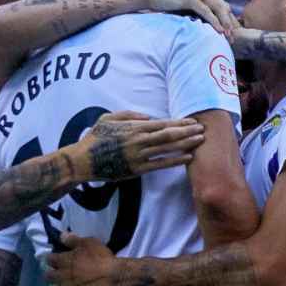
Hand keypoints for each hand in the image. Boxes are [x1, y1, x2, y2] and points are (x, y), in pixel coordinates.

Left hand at [45, 233, 116, 285]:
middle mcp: (59, 276)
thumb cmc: (100, 258)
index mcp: (63, 260)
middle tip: (59, 276)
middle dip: (52, 276)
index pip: (49, 259)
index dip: (53, 260)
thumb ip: (73, 240)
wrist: (111, 277)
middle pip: (47, 276)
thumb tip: (61, 235)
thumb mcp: (88, 243)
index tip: (57, 261)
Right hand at [74, 111, 205, 182]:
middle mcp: (138, 141)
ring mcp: (138, 156)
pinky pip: (160, 165)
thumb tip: (147, 117)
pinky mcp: (137, 170)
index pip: (162, 124)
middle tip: (203, 129)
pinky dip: (175, 161)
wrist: (83, 161)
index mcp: (133, 127)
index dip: (179, 123)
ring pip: (167, 149)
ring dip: (186, 144)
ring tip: (200, 141)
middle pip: (169, 135)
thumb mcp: (108, 118)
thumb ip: (128, 115)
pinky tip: (187, 157)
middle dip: (187, 132)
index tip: (192, 121)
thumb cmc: (95, 138)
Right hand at [139, 0, 237, 37]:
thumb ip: (198, 11)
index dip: (229, 20)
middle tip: (233, 39)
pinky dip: (214, 21)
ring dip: (225, 24)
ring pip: (217, 9)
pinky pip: (206, 11)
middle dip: (230, 24)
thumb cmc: (168, 2)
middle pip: (223, 8)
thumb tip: (207, 25)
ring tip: (229, 37)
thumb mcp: (187, 6)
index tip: (233, 35)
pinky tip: (219, 31)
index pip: (223, 6)